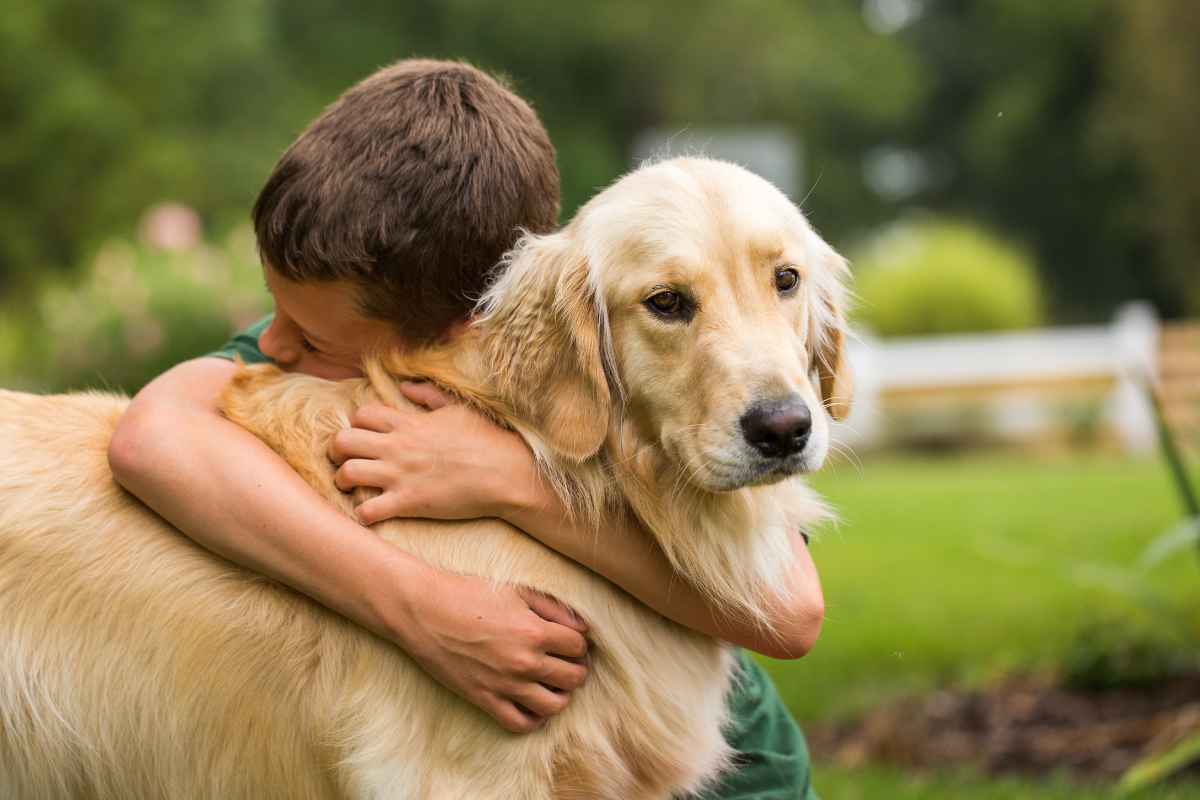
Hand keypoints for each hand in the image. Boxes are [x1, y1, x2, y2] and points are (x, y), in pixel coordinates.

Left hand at [329, 382, 539, 524]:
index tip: (365, 436)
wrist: (506, 473)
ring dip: (342, 482)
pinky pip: (368, 511)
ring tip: (351, 488)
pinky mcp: (408, 502)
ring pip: (346, 474)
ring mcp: (400, 475)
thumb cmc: (487, 439)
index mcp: (408, 423)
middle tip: (345, 460)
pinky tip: (372, 513)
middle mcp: (398, 447)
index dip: (356, 425)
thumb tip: (405, 386)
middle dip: (337, 451)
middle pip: (342, 441)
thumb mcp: (458, 408)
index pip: (361, 415)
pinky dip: (363, 514)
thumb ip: (428, 395)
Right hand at [386, 566, 589, 732]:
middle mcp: (524, 662)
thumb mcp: (516, 591)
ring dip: (560, 695)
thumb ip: (554, 608)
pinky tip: (533, 705)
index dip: (578, 643)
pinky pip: (520, 723)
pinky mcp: (484, 699)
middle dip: (575, 669)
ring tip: (552, 683)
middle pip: (573, 678)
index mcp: (534, 631)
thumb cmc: (469, 594)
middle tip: (565, 662)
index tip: (569, 641)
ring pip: (554, 706)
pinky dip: (534, 719)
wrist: (423, 611)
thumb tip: (584, 627)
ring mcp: (504, 684)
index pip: (579, 646)